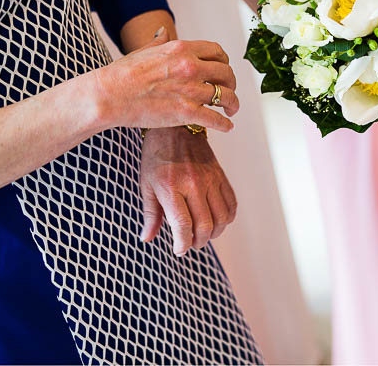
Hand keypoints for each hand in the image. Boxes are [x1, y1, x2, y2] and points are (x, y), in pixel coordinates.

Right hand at [91, 27, 237, 133]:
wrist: (108, 96)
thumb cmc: (121, 73)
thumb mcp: (143, 51)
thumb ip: (159, 41)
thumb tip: (164, 31)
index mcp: (181, 49)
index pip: (217, 52)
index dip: (224, 62)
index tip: (222, 71)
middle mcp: (190, 67)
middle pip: (226, 73)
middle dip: (231, 83)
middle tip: (229, 91)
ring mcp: (190, 90)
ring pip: (227, 96)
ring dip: (233, 104)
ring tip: (232, 110)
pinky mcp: (186, 113)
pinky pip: (216, 119)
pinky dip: (225, 124)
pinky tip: (227, 127)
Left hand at [139, 126, 237, 255]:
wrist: (175, 128)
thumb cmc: (156, 156)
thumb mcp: (146, 184)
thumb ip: (150, 214)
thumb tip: (146, 238)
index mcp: (170, 186)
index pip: (183, 225)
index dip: (182, 243)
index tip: (179, 249)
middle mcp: (193, 183)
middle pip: (205, 225)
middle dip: (198, 242)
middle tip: (190, 243)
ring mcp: (209, 178)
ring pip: (222, 218)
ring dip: (214, 233)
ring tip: (203, 233)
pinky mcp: (220, 175)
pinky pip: (231, 204)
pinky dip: (227, 219)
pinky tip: (216, 220)